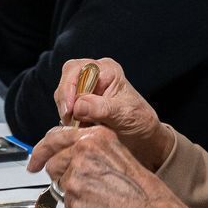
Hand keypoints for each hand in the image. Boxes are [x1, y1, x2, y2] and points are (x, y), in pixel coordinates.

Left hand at [30, 125, 188, 207]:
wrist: (146, 207)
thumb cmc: (136, 183)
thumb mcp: (114, 149)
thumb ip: (88, 145)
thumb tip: (65, 150)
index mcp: (93, 135)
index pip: (55, 137)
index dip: (41, 150)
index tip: (34, 159)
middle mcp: (81, 150)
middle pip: (52, 161)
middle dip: (59, 173)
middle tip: (74, 182)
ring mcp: (75, 173)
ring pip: (57, 181)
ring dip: (69, 187)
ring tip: (93, 192)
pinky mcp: (72, 195)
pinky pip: (64, 199)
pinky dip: (76, 203)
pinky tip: (94, 202)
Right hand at [50, 58, 173, 170]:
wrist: (143, 138)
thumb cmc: (139, 122)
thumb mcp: (124, 114)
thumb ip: (101, 108)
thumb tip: (77, 106)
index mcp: (106, 70)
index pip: (77, 69)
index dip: (68, 88)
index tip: (69, 110)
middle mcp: (94, 76)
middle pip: (66, 81)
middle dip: (66, 101)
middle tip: (70, 121)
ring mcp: (86, 90)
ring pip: (63, 97)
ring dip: (68, 113)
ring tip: (79, 127)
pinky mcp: (81, 105)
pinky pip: (66, 109)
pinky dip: (69, 120)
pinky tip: (79, 128)